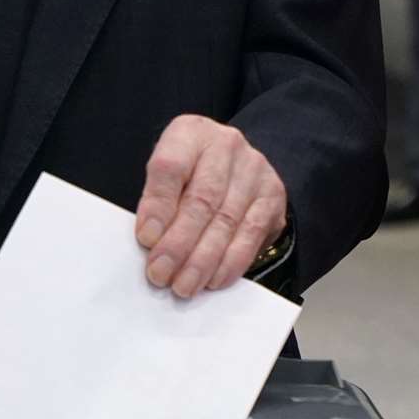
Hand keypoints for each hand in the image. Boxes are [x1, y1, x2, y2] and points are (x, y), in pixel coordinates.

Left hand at [135, 116, 287, 296]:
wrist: (235, 163)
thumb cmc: (190, 173)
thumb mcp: (167, 174)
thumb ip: (157, 201)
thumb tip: (151, 245)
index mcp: (190, 132)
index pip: (171, 166)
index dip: (158, 205)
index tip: (146, 239)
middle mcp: (226, 145)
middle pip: (202, 199)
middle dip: (179, 243)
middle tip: (160, 273)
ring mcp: (254, 170)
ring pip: (226, 221)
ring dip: (203, 260)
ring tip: (184, 285)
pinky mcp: (272, 196)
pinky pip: (250, 234)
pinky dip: (230, 262)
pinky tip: (214, 280)